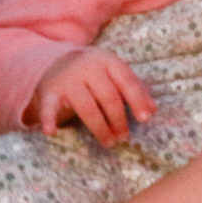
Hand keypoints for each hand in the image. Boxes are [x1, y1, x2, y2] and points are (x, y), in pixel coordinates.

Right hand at [28, 46, 155, 140]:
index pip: (125, 81)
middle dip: (118, 119)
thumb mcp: (115, 73)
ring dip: (99, 127)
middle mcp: (86, 67)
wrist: (56, 61)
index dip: (137, 100)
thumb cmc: (95, 73)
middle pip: (108, 96)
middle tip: (123, 137)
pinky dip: (48, 119)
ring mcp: (67, 79)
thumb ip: (135, 88)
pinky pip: (49, 107)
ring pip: (86, 107)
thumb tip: (153, 111)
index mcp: (106, 60)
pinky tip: (50, 132)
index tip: (145, 119)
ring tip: (109, 142)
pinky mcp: (49, 92)